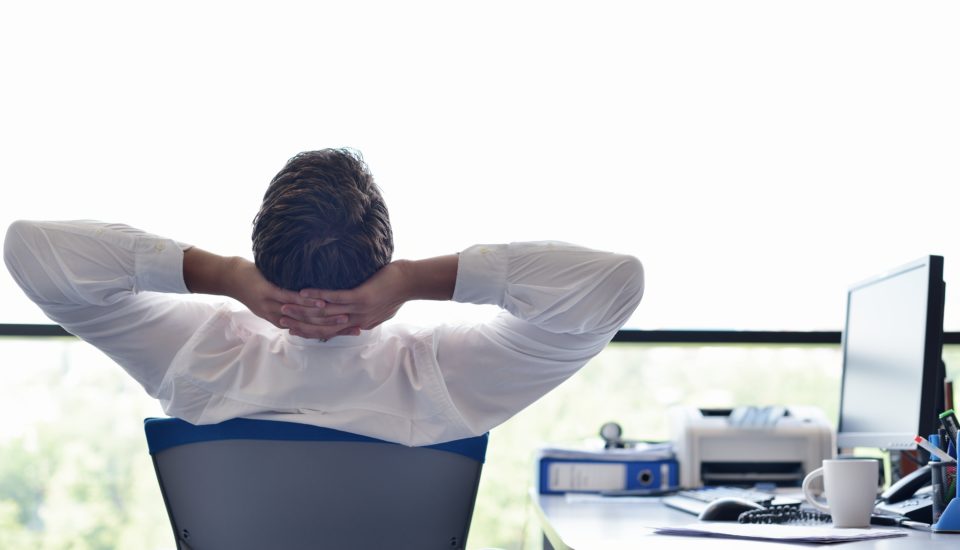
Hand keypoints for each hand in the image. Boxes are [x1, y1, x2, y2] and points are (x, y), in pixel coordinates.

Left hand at [226, 258, 348, 330]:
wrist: (230, 279)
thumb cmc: (257, 285)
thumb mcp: (277, 300)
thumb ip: (295, 305)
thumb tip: (318, 302)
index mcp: (284, 322)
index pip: (314, 331)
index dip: (335, 331)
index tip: (356, 329)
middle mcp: (280, 318)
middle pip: (312, 328)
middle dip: (336, 327)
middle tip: (358, 324)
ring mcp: (273, 306)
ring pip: (303, 315)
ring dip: (325, 316)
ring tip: (345, 314)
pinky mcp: (267, 293)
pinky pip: (290, 298)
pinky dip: (307, 300)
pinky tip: (321, 298)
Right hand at [278, 261, 410, 339]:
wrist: (411, 284)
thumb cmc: (395, 292)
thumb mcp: (379, 308)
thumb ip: (365, 314)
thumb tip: (354, 316)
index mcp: (359, 324)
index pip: (330, 332)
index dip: (310, 331)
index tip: (292, 328)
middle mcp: (357, 320)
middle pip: (323, 326)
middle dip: (301, 323)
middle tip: (281, 319)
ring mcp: (358, 310)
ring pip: (325, 314)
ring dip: (303, 310)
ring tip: (285, 305)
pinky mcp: (361, 297)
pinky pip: (336, 297)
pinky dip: (318, 295)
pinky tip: (304, 291)